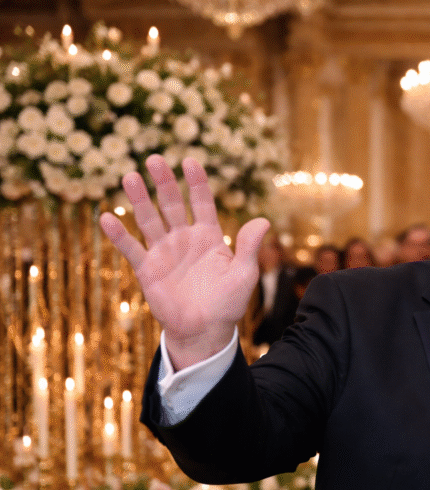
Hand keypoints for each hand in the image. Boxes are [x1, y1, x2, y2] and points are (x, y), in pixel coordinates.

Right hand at [99, 154, 269, 369]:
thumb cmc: (227, 303)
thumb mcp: (244, 274)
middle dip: (163, 182)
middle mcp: (184, 239)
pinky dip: (118, 235)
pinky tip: (106, 218)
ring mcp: (164, 252)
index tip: (190, 161)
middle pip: (172, 204)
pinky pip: (130, 248)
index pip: (202, 202)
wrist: (204, 330)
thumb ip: (249, 248)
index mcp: (209, 236)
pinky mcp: (147, 269)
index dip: (196, 183)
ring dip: (139, 200)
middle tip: (154, 159)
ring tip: (129, 177)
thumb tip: (264, 221)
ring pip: (149, 220)